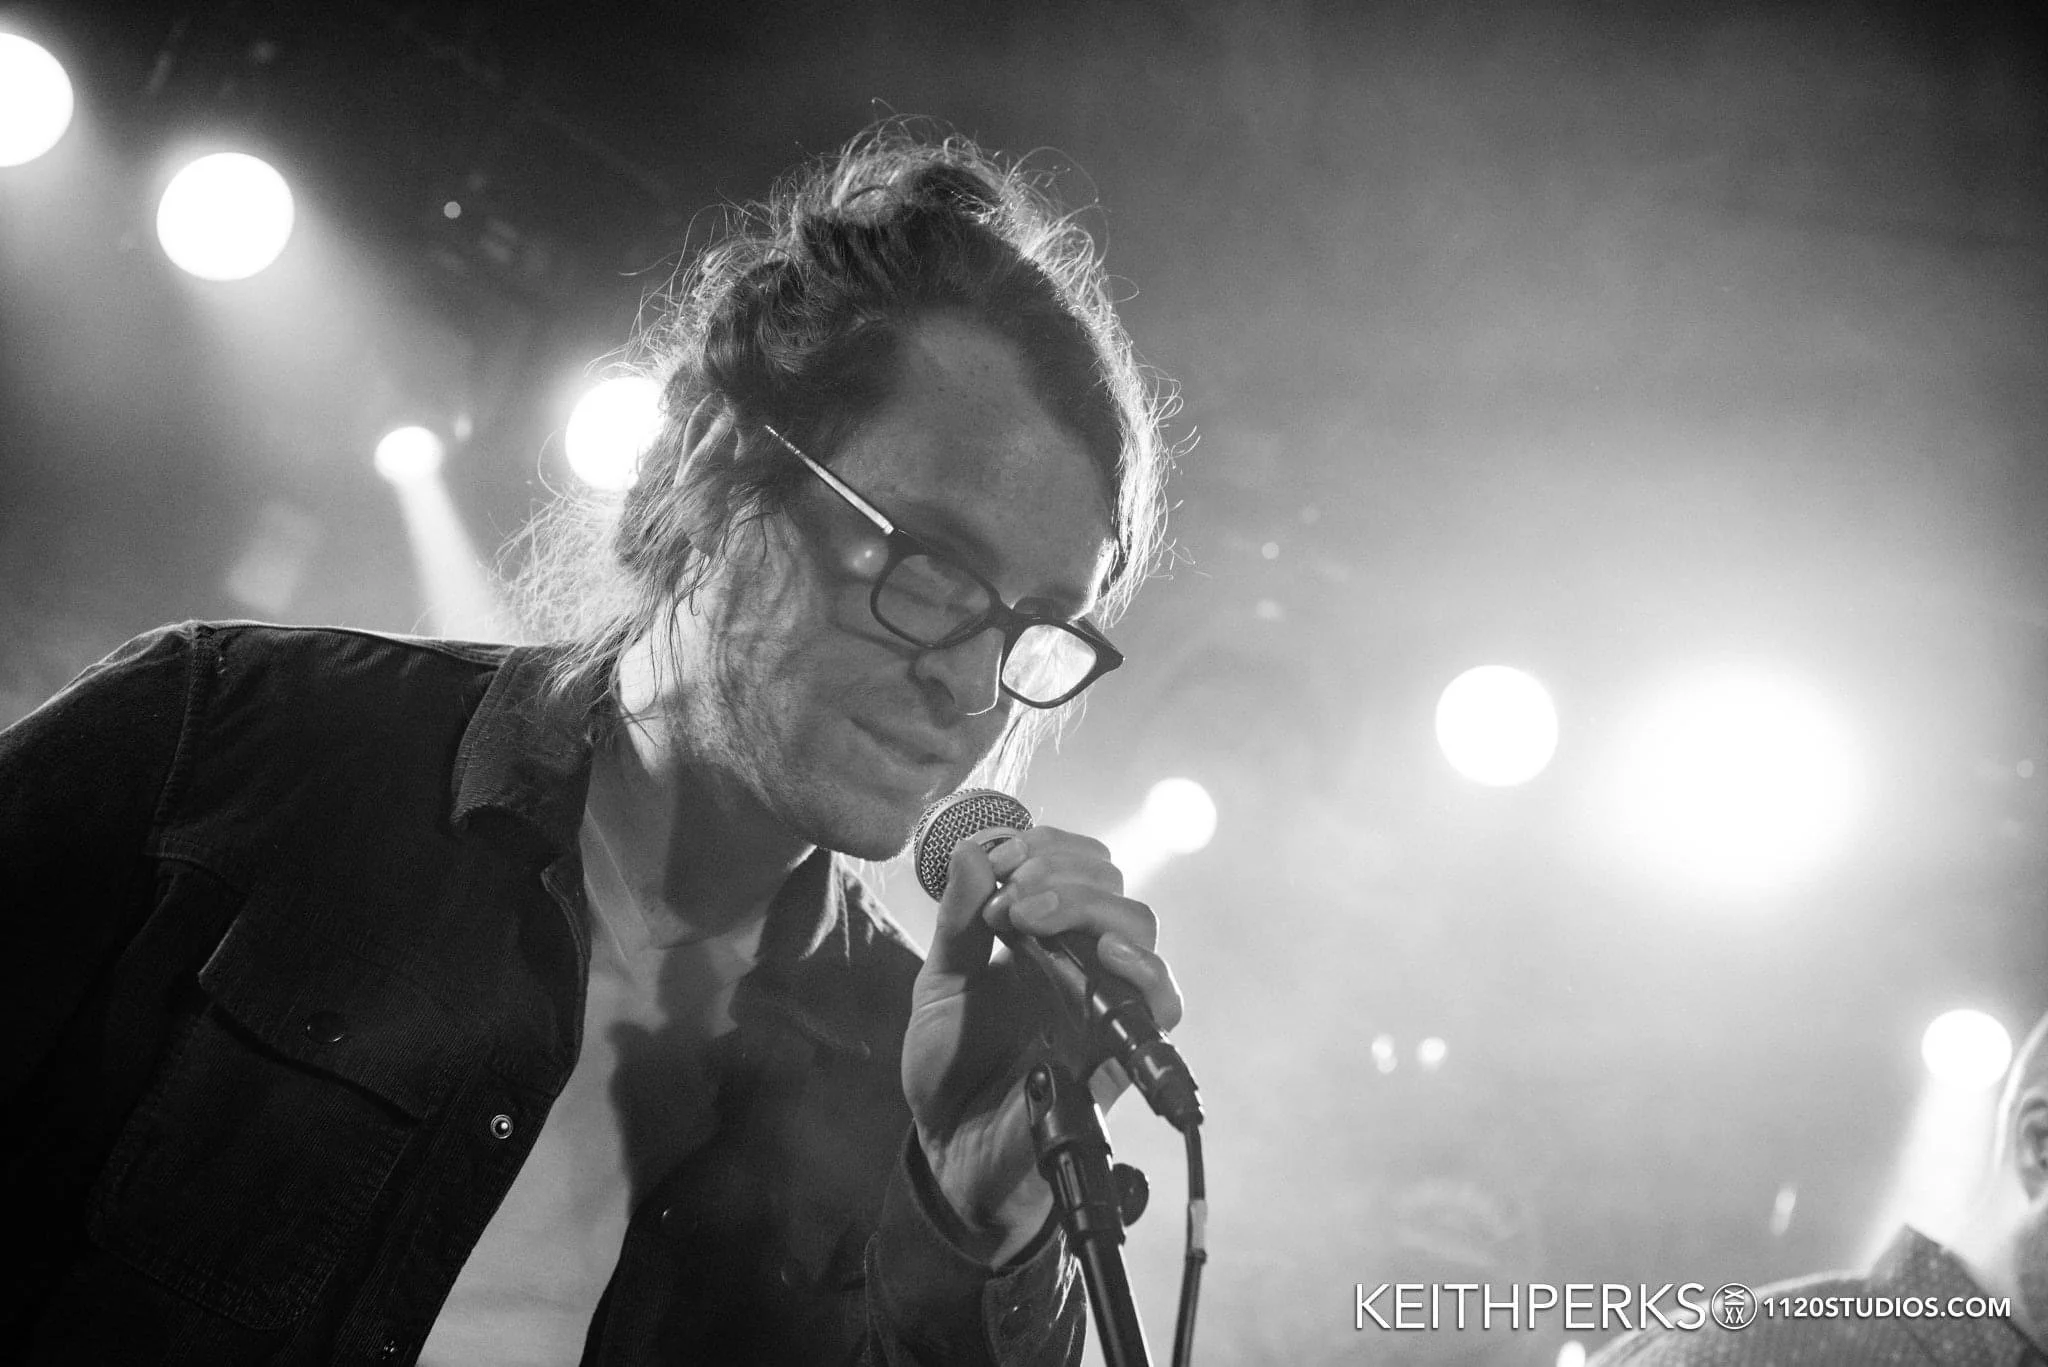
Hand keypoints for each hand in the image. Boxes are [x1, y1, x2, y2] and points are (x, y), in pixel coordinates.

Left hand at [900, 825, 1184, 1264]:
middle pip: (1111, 884)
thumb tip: (974, 850)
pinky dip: (1146, 969)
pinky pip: (1162, 1004)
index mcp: (1042, 934)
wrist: (949, 1149)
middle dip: (1061, 871)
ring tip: (1032, 918)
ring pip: (1138, 927)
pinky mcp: (1116, 1049)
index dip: (1046, 846)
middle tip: (1009, 900)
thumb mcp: (939, 983)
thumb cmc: (949, 1067)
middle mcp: (1080, 960)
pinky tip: (1107, 953)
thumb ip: (959, 921)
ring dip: (1088, 906)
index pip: (1077, 862)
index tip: (999, 861)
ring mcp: (1101, 1000)